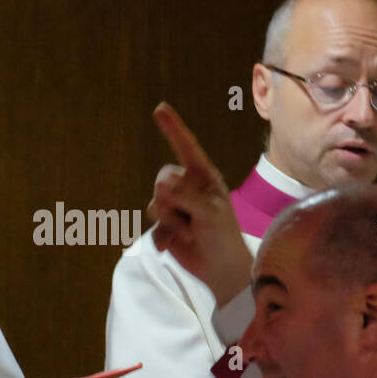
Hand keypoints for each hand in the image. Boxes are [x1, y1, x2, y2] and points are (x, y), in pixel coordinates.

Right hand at [148, 102, 252, 305]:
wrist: (220, 269)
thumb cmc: (223, 236)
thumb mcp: (209, 213)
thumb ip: (185, 195)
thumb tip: (161, 182)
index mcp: (203, 177)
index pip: (186, 147)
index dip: (173, 128)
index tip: (160, 108)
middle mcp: (188, 187)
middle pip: (162, 180)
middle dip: (173, 202)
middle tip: (192, 220)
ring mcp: (176, 205)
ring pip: (155, 203)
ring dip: (171, 222)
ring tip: (190, 233)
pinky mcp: (166, 224)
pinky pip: (153, 225)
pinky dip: (163, 237)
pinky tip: (176, 245)